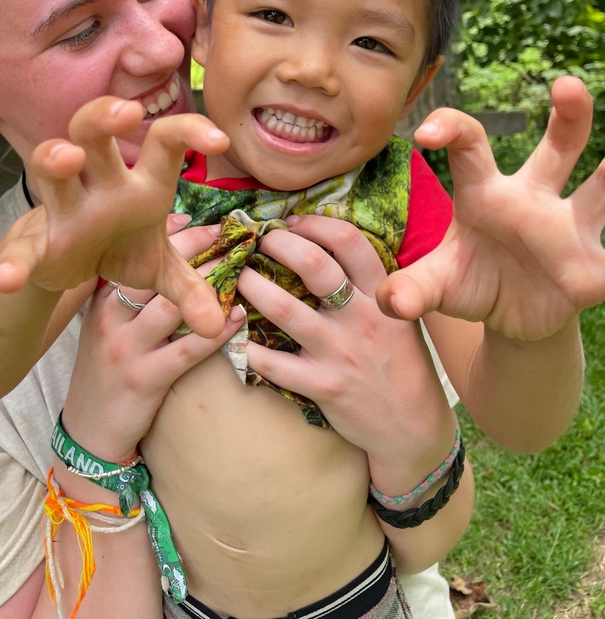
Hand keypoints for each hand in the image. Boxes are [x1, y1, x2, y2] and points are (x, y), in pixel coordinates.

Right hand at [0, 97, 229, 337]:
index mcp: (140, 182)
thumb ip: (188, 289)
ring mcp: (64, 206)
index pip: (163, 141)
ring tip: (69, 158)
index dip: (188, 131)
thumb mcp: (159, 268)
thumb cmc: (122, 245)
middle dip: (105, 116)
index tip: (219, 141)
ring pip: (52, 165)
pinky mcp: (37, 240)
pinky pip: (22, 245)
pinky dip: (14, 261)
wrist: (72, 264)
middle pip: (94, 131)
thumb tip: (218, 327)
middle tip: (127, 113)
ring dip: (56, 158)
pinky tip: (9, 279)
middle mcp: (100, 182)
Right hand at [61, 223, 244, 461]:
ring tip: (241, 267)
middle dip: (199, 250)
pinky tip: (238, 315)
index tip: (212, 223)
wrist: (88, 431)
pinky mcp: (145, 379)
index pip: (139, 257)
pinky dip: (217, 330)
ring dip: (211, 284)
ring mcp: (126, 349)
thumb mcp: (108, 323)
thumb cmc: (107, 369)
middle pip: (157, 274)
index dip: (177, 236)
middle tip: (235, 237)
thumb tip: (175, 233)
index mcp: (102, 300)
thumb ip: (134, 286)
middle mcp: (110, 318)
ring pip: (174, 306)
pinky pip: (188, 349)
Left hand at [238, 216, 452, 471]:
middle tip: (256, 241)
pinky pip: (276, 364)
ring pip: (285, 309)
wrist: (412, 426)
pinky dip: (250, 349)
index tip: (290, 221)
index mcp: (382, 293)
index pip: (349, 241)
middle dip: (277, 244)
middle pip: (313, 265)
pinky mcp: (324, 386)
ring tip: (236, 278)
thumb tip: (323, 244)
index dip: (314, 224)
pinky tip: (236, 338)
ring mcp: (341, 352)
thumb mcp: (396, 314)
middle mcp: (362, 317)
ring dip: (253, 288)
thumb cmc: (398, 362)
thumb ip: (367, 283)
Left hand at [378, 76, 604, 339]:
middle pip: (557, 147)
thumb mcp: (436, 285)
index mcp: (485, 192)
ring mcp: (569, 228)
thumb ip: (410, 289)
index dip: (450, 129)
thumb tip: (392, 302)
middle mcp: (532, 198)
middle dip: (568, 115)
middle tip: (568, 84)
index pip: (469, 145)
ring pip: (601, 191)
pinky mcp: (593, 267)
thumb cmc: (469, 282)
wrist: (510, 316)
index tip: (424, 133)